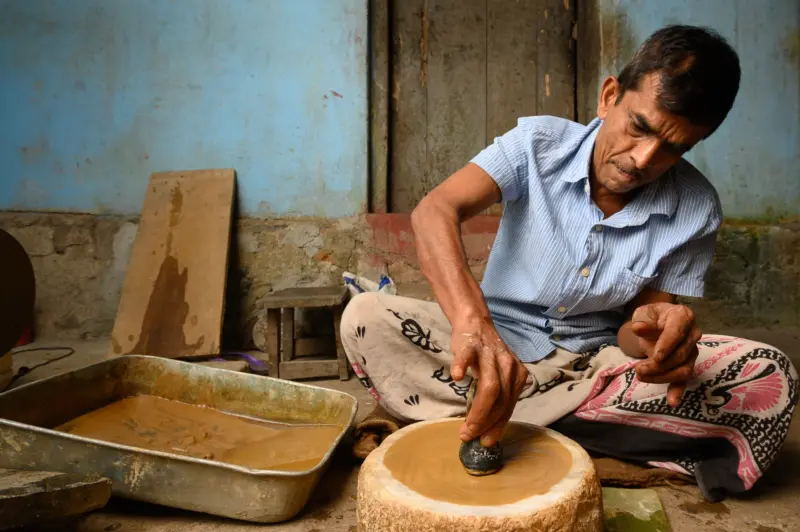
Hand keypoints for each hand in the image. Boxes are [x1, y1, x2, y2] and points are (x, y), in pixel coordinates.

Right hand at [450, 317, 527, 446]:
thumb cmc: (485, 356)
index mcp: (517, 375)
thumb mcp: (498, 376)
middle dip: (486, 422)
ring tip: (466, 425)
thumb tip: (486, 430)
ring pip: (490, 386)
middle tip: (470, 436)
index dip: (497, 426)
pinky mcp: (471, 345)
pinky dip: (462, 367)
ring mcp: (490, 355)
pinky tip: (457, 378)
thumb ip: (497, 398)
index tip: (486, 442)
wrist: (476, 324)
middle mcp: (509, 366)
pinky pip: (467, 358)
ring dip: (478, 410)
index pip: (509, 406)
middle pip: (501, 399)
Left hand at [631, 303, 701, 406]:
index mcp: (684, 316)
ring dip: (662, 377)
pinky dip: (678, 391)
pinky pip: (684, 380)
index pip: (678, 332)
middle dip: (659, 365)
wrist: (656, 322)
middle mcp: (693, 334)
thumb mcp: (644, 313)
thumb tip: (638, 328)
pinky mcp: (686, 365)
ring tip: (641, 376)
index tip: (655, 356)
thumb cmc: (651, 316)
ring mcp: (692, 352)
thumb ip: (643, 321)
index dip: (668, 345)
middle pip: (680, 355)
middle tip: (638, 369)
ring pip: (683, 369)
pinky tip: (672, 401)